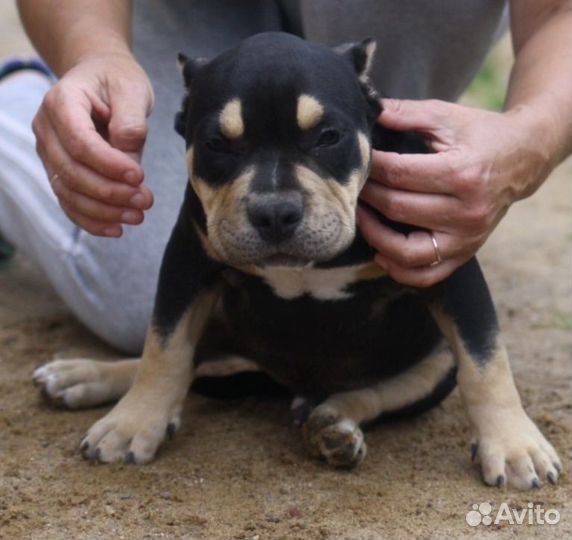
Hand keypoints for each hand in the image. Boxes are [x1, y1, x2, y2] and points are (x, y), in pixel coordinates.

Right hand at [33, 51, 154, 236]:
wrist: (101, 78)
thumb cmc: (117, 80)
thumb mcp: (132, 89)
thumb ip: (131, 123)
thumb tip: (129, 161)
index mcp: (62, 102)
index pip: (80, 143)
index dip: (109, 165)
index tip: (140, 177)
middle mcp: (47, 129)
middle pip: (72, 172)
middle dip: (111, 193)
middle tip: (146, 201)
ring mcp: (49, 153)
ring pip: (68, 193)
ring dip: (104, 211)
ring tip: (138, 216)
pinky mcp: (59, 171)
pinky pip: (69, 202)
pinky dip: (91, 220)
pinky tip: (117, 229)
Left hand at [357, 98, 551, 286]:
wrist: (523, 158)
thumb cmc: (480, 134)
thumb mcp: (447, 116)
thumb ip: (406, 113)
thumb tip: (367, 111)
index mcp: (463, 173)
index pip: (398, 174)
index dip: (370, 166)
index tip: (356, 159)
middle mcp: (467, 212)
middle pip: (397, 209)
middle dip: (366, 195)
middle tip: (352, 185)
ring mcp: (467, 238)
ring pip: (406, 252)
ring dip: (374, 235)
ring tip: (361, 215)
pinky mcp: (466, 253)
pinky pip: (426, 275)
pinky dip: (399, 269)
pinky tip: (381, 252)